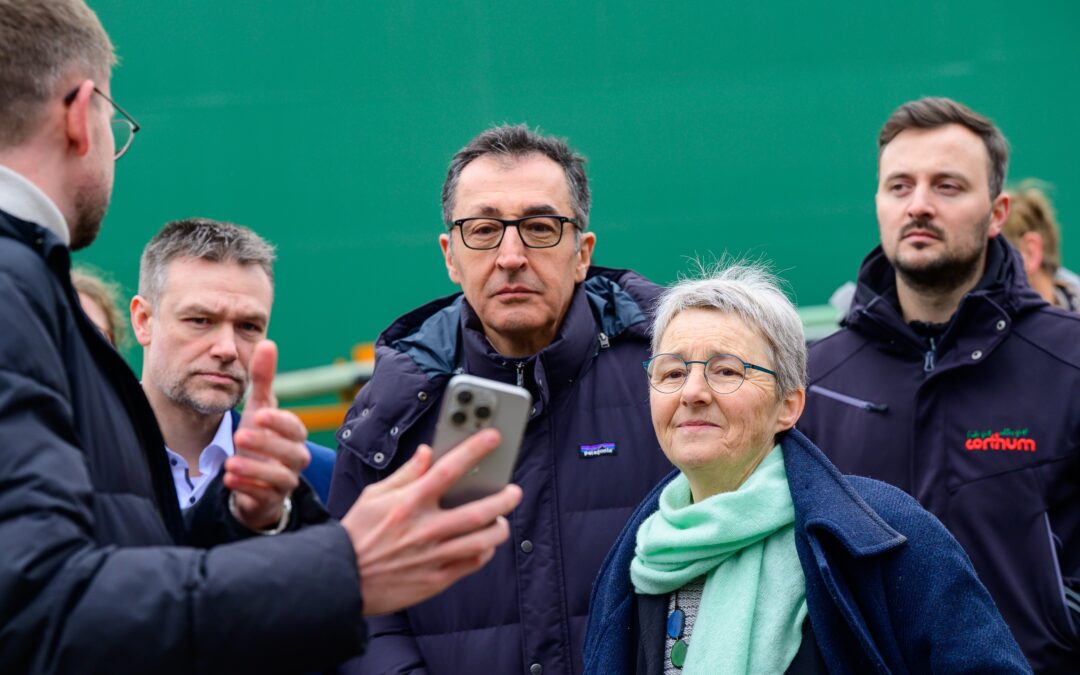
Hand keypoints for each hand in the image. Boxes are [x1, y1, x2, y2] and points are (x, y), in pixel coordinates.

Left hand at [226, 340, 310, 529]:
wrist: (253, 477)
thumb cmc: (260, 437)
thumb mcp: (259, 407)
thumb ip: (264, 378)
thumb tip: (267, 342)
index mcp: (293, 435)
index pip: (296, 428)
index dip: (280, 422)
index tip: (259, 415)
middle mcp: (294, 459)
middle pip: (294, 454)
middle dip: (268, 445)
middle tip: (241, 436)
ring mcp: (284, 482)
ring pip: (281, 478)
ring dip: (256, 470)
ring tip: (231, 463)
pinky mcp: (269, 500)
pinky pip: (263, 497)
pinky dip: (247, 489)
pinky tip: (228, 480)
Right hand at [340, 429, 522, 615]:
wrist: (340, 580)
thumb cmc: (357, 533)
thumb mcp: (374, 496)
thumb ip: (405, 474)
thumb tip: (427, 453)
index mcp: (409, 502)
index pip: (448, 469)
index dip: (474, 449)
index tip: (493, 436)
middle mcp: (424, 528)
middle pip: (477, 511)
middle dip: (503, 498)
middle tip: (514, 490)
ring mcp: (432, 556)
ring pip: (482, 541)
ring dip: (499, 528)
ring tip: (502, 520)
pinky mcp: (436, 579)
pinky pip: (471, 564)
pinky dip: (484, 552)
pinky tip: (484, 545)